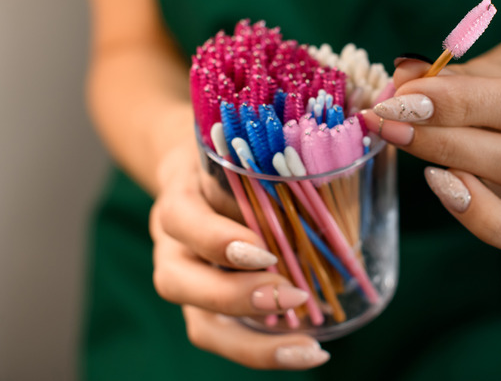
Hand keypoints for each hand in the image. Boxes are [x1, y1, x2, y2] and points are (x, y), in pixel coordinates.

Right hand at [149, 140, 329, 368]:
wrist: (194, 169)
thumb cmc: (227, 157)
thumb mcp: (239, 150)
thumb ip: (264, 165)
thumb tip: (327, 180)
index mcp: (178, 202)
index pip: (183, 221)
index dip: (218, 241)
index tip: (264, 252)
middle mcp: (173, 249)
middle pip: (179, 284)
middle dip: (237, 298)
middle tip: (293, 297)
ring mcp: (188, 283)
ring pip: (201, 326)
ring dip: (254, 345)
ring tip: (308, 349)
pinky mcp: (206, 307)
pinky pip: (227, 337)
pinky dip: (266, 350)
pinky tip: (308, 350)